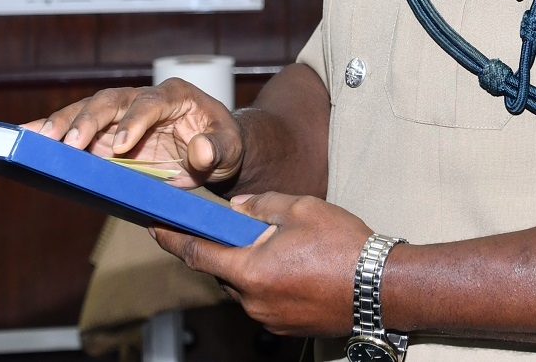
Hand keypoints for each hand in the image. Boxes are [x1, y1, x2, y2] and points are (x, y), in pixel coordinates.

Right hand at [22, 79, 243, 186]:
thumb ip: (218, 148)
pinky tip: (24, 138)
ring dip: (61, 125)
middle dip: (88, 120)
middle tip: (68, 144)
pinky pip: (74, 131)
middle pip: (111, 101)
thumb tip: (201, 151)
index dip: (135, 121)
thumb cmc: (221, 143)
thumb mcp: (231, 147)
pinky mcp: (103, 135)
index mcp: (175, 95)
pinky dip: (50, 133)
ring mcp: (119, 116)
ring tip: (35, 141)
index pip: (152, 103)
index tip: (121, 145)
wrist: (211, 148)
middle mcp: (142, 99)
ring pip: (86, 112)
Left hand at [152, 193, 373, 336]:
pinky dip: (268, 283)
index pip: (197, 254)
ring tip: (282, 247)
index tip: (154, 227)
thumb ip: (261, 206)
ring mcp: (268, 319)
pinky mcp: (285, 328)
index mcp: (250, 270)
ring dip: (251, 267)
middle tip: (247, 228)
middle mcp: (252, 301)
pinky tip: (294, 268)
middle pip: (223, 271)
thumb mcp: (301, 209)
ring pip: (244, 287)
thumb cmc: (343, 245)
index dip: (172, 240)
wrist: (381, 287)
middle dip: (227, 249)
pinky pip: (263, 301)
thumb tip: (236, 211)